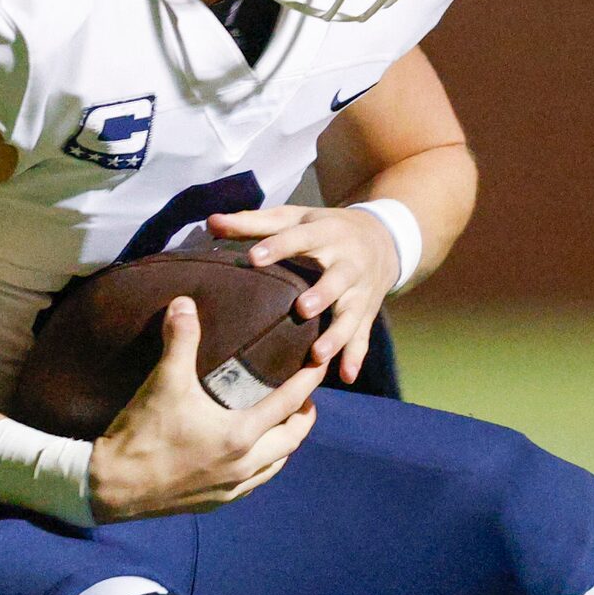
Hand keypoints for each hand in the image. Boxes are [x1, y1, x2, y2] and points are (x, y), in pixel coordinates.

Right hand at [87, 296, 322, 520]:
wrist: (111, 487)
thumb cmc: (142, 434)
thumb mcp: (163, 382)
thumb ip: (179, 340)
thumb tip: (185, 303)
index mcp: (239, 435)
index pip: (289, 404)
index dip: (309, 382)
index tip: (321, 365)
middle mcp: (243, 465)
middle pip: (291, 440)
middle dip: (303, 417)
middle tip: (304, 398)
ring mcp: (230, 488)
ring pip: (275, 466)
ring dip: (284, 444)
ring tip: (281, 425)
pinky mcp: (214, 502)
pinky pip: (252, 484)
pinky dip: (261, 466)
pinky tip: (248, 457)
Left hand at [208, 204, 396, 384]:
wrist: (382, 238)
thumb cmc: (322, 228)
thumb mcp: (293, 218)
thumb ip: (252, 223)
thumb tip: (211, 222)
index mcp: (326, 233)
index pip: (302, 238)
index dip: (279, 247)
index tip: (254, 258)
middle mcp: (348, 262)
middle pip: (337, 279)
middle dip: (322, 294)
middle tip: (302, 309)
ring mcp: (361, 291)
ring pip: (351, 314)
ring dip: (337, 335)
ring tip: (318, 354)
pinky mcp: (367, 312)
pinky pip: (363, 336)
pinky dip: (356, 357)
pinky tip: (346, 376)